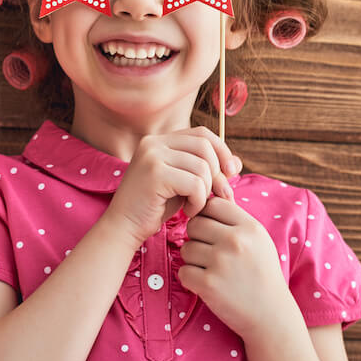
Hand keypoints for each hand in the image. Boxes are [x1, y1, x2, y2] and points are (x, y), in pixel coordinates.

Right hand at [104, 127, 240, 246]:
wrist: (124, 226)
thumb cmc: (155, 206)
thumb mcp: (183, 183)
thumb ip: (206, 170)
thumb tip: (236, 163)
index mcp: (159, 140)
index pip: (202, 134)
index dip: (222, 151)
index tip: (230, 173)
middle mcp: (153, 142)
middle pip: (205, 147)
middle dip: (218, 174)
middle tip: (217, 197)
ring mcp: (152, 156)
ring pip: (203, 167)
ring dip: (206, 191)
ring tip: (195, 206)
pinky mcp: (155, 173)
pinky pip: (195, 184)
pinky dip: (199, 201)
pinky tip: (188, 211)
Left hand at [178, 197, 297, 338]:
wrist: (272, 316)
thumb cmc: (261, 274)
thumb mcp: (258, 240)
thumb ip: (234, 220)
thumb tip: (205, 197)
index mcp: (250, 227)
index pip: (212, 204)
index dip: (207, 217)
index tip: (213, 232)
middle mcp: (236, 241)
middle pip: (194, 224)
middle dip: (197, 238)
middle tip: (211, 254)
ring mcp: (221, 262)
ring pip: (186, 248)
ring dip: (193, 260)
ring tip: (212, 271)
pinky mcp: (208, 284)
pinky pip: (183, 271)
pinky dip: (191, 279)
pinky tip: (207, 285)